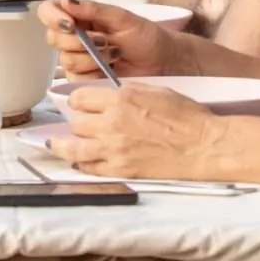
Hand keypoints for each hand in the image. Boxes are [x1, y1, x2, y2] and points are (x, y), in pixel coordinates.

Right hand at [37, 0, 174, 80]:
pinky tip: (110, 69)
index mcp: (80, 16)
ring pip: (65, 61)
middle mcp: (74, 36)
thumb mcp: (121, 17)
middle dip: (79, 42)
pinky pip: (75, 78)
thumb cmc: (146, 36)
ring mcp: (78, 58)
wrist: (162, 61)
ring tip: (115, 54)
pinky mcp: (84, 78)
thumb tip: (66, 0)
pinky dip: (94, 74)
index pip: (49, 12)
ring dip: (92, 58)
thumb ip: (93, 9)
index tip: (70, 24)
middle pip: (53, 39)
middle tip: (105, 41)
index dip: (52, 18)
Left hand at [53, 83, 227, 180]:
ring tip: (55, 146)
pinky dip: (83, 165)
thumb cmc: (187, 116)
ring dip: (62, 147)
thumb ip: (127, 92)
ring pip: (74, 149)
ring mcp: (113, 149)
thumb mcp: (156, 90)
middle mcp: (111, 123)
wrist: (204, 146)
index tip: (79, 104)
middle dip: (75, 121)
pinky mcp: (121, 170)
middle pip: (76, 122)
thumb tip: (109, 95)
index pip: (81, 98)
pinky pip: (91, 169)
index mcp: (120, 98)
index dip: (78, 101)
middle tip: (76, 124)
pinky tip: (79, 163)